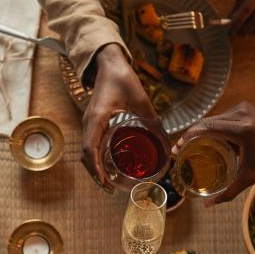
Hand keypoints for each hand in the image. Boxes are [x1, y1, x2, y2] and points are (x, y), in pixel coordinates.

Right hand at [82, 44, 157, 192]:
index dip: (96, 168)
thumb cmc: (123, 79)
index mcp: (97, 118)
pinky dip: (94, 158)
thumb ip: (154, 123)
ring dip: (94, 168)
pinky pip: (89, 144)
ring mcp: (88, 123)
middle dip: (95, 174)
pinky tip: (107, 165)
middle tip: (110, 189)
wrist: (109, 64)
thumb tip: (168, 147)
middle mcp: (89, 123)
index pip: (91, 148)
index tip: (106, 182)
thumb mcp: (142, 101)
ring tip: (108, 182)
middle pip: (86, 155)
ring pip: (85, 152)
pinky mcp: (92, 122)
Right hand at [174, 102, 254, 203]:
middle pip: (206, 123)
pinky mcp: (243, 107)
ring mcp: (242, 108)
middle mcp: (240, 114)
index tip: (178, 148)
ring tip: (189, 145)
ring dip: (200, 131)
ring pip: (213, 119)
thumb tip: (208, 206)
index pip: (207, 128)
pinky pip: (221, 117)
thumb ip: (229, 191)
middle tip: (180, 149)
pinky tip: (205, 139)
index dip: (188, 137)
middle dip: (190, 135)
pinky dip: (212, 127)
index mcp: (242, 129)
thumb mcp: (251, 176)